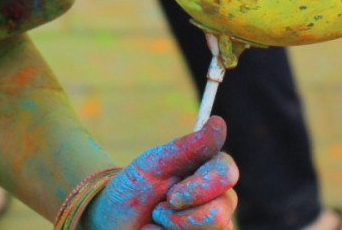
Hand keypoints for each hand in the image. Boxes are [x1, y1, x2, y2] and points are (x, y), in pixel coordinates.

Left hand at [84, 117, 237, 229]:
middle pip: (219, 213)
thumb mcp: (156, 164)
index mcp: (209, 171)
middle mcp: (219, 200)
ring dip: (173, 227)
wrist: (115, 219)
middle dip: (181, 215)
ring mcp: (214, 226)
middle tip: (159, 208)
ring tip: (157, 220)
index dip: (202, 186)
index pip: (227, 173)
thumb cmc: (136, 187)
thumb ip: (188, 147)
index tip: (173, 195)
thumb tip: (218, 122)